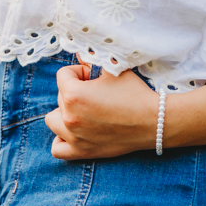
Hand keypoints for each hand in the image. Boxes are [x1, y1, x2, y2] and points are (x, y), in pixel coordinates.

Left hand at [44, 60, 159, 159]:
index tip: (95, 77)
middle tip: (96, 92)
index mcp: (73, 95)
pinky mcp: (82, 152)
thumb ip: (92, 59)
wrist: (152, 121)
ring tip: (83, 110)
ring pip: (53, 120)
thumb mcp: (113, 69)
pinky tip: (75, 131)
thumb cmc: (133, 93)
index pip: (63, 75)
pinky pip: (57, 148)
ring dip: (64, 113)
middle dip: (75, 90)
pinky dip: (61, 139)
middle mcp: (69, 117)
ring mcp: (74, 137)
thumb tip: (80, 52)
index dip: (80, 72)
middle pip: (60, 96)